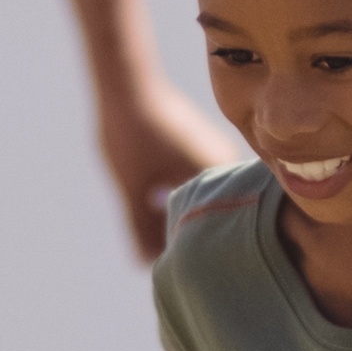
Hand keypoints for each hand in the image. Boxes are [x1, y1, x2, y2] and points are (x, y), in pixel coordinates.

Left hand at [89, 72, 225, 263]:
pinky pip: (202, 180)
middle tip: (182, 263)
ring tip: (171, 242)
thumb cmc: (130, 133)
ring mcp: (215, 149)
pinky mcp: (201, 144)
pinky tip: (167, 212)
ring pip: (210, 194)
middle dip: (200, 234)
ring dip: (191, 215)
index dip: (209, 247)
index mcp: (217, 169)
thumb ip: (140, 228)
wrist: (125, 81)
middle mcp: (225, 158)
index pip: (227, 220)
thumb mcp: (131, 187)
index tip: (193, 268)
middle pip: (221, 209)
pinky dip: (188, 197)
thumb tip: (145, 264)